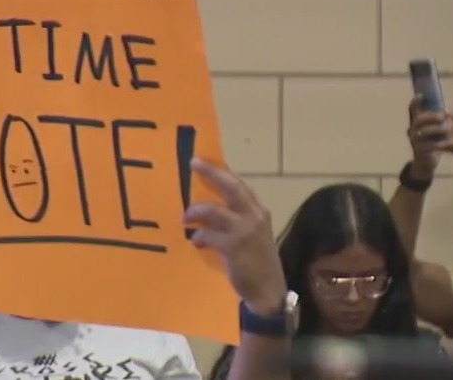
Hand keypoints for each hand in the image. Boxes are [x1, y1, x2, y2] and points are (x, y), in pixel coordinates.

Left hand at [183, 159, 286, 314]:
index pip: (240, 184)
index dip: (223, 171)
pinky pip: (207, 234)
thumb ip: (238, 219)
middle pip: (231, 187)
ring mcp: (245, 231)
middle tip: (194, 163)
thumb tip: (210, 207)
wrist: (268, 291)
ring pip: (213, 210)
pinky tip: (196, 242)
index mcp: (259, 211)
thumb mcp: (253, 235)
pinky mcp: (233, 246)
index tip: (206, 161)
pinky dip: (198, 236)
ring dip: (195, 211)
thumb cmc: (257, 263)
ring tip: (185, 218)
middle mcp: (254, 216)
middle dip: (211, 173)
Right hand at [407, 96, 448, 179]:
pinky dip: (438, 142)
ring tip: (448, 128)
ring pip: (423, 131)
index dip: (415, 102)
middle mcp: (412, 130)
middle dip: (431, 116)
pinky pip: (428, 144)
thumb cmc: (431, 144)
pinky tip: (447, 140)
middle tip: (443, 115)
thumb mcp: (433, 131)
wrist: (425, 164)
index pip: (412, 110)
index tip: (421, 95)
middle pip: (418, 119)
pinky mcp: (419, 150)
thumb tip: (446, 110)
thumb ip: (436, 121)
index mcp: (415, 123)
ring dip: (436, 128)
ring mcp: (414, 141)